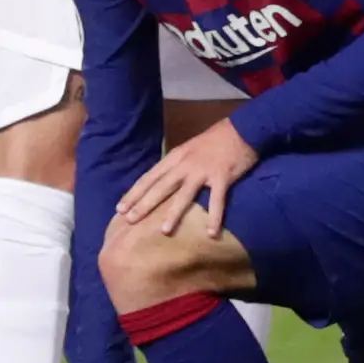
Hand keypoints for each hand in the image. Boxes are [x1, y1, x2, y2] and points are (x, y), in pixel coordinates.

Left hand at [117, 118, 259, 237]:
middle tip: (129, 220)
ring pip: (184, 195)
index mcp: (175, 157)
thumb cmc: (216, 140)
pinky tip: (212, 233)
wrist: (243, 129)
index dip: (134, 193)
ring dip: (173, 213)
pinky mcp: (222, 176)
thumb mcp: (190, 149)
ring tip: (163, 231)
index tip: (120, 208)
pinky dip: (214, 217)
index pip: (150, 177)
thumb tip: (163, 182)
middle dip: (143, 204)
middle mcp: (185, 164)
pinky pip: (217, 200)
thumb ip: (177, 165)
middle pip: (160, 186)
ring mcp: (203, 171)